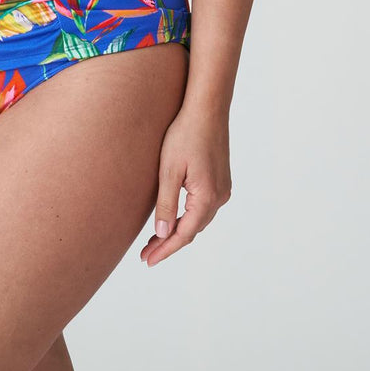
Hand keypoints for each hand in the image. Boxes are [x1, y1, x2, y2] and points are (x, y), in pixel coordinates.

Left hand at [139, 104, 231, 266]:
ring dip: (178, 231)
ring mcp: (223, 190)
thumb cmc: (185, 134)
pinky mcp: (220, 181)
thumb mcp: (169, 170)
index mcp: (208, 197)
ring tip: (155, 241)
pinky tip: (174, 219)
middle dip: (169, 243)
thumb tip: (161, 234)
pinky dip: (187, 217)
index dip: (165, 249)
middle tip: (146, 254)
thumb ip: (166, 204)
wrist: (207, 109)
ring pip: (198, 220)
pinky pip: (203, 208)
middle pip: (192, 230)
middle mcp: (220, 197)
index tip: (147, 261)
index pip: (184, 234)